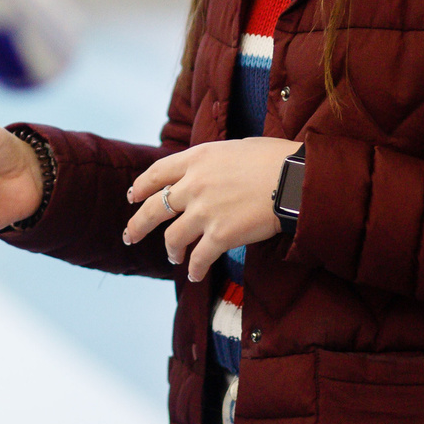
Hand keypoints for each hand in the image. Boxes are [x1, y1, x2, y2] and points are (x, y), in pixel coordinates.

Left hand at [123, 138, 300, 282]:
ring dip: (170, 250)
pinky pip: (199, 258)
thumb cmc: (274, 160)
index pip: (157, 173)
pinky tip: (195, 275)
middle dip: (137, 224)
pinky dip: (195, 269)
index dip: (141, 186)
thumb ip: (214, 162)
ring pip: (172, 237)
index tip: (132, 196)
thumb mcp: (234, 148)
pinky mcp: (220, 236)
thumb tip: (210, 171)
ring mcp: (204, 211)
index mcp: (197, 159)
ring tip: (173, 257)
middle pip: (153, 208)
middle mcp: (193, 185)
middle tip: (129, 235)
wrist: (294, 180)